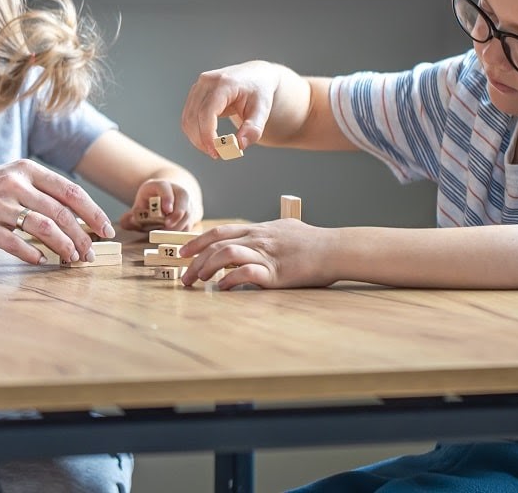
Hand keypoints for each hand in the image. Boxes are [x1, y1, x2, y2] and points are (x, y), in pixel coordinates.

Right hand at [0, 158, 113, 264]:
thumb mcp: (11, 178)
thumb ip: (40, 192)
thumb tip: (76, 216)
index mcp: (27, 170)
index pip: (70, 191)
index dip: (92, 213)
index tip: (105, 230)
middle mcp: (15, 184)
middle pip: (61, 212)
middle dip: (81, 236)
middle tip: (89, 253)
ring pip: (43, 228)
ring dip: (63, 246)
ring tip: (71, 258)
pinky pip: (15, 243)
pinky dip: (33, 253)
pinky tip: (43, 260)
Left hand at [119, 179, 200, 231]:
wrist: (167, 201)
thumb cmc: (149, 205)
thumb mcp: (139, 207)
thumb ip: (131, 216)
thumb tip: (125, 223)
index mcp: (161, 185)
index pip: (165, 187)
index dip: (167, 197)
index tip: (166, 210)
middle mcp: (177, 191)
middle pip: (183, 198)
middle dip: (177, 213)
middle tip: (168, 226)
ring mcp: (187, 202)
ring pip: (188, 212)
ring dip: (179, 225)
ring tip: (167, 235)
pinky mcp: (192, 214)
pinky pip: (191, 223)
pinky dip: (183, 231)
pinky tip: (174, 239)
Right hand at [179, 61, 284, 157]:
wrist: (255, 76)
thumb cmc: (259, 92)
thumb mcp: (263, 110)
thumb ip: (253, 128)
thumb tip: (239, 146)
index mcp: (225, 83)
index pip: (207, 112)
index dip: (208, 135)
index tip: (217, 153)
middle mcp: (207, 81)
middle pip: (194, 117)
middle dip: (202, 140)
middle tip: (219, 155)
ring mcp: (198, 86)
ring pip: (187, 119)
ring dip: (197, 139)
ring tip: (215, 149)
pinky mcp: (195, 94)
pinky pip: (188, 117)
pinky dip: (195, 132)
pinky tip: (209, 140)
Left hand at [179, 220, 336, 289]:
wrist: (334, 248)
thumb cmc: (313, 241)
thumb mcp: (286, 228)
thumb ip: (268, 233)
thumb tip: (258, 235)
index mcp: (258, 230)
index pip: (220, 232)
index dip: (197, 242)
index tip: (184, 253)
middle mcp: (258, 239)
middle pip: (216, 245)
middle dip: (194, 261)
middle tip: (184, 277)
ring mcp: (265, 255)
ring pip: (225, 255)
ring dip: (206, 269)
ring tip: (197, 282)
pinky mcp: (275, 273)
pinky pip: (246, 274)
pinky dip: (229, 280)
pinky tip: (222, 288)